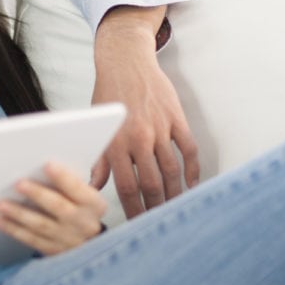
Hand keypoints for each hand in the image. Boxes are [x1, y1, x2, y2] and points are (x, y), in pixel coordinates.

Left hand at [0, 162, 106, 255]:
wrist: (89, 244)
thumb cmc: (82, 209)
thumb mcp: (86, 196)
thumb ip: (70, 183)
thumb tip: (41, 166)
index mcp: (94, 205)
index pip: (78, 189)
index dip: (63, 177)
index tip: (47, 164)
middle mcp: (83, 223)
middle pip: (58, 207)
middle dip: (38, 194)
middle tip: (18, 183)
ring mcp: (67, 239)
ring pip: (41, 225)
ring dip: (19, 214)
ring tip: (0, 204)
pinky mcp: (53, 251)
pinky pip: (30, 240)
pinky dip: (12, 229)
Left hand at [89, 5, 199, 217]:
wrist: (125, 59)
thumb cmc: (108, 93)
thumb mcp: (97, 125)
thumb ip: (99, 158)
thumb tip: (92, 187)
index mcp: (116, 142)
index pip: (127, 187)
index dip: (133, 210)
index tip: (136, 226)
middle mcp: (139, 137)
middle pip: (152, 184)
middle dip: (155, 208)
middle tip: (158, 223)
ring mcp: (160, 127)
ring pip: (172, 170)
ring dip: (175, 193)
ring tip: (175, 209)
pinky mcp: (176, 118)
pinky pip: (189, 149)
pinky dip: (193, 170)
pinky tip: (192, 184)